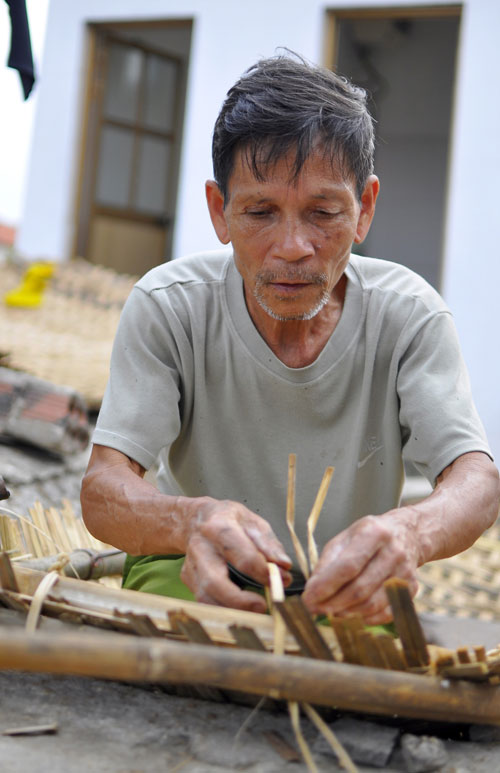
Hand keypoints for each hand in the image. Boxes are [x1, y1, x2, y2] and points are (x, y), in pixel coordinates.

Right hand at [180, 498, 291, 612]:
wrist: (197, 518)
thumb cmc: (228, 519)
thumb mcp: (253, 521)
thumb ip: (269, 544)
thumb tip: (283, 566)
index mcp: (219, 527)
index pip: (242, 556)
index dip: (263, 573)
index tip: (281, 580)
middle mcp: (200, 547)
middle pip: (214, 582)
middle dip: (240, 601)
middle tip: (262, 606)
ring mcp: (191, 564)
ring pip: (205, 597)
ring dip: (231, 609)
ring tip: (254, 610)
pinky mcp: (188, 578)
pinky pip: (204, 600)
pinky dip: (222, 608)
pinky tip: (239, 608)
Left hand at [302, 511, 419, 623]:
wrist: (406, 534)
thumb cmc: (368, 537)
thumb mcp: (344, 539)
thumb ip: (327, 562)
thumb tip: (312, 591)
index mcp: (373, 533)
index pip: (348, 566)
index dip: (326, 585)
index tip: (308, 598)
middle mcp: (393, 552)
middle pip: (360, 588)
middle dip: (333, 603)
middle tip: (315, 610)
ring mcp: (405, 572)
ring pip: (372, 604)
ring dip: (347, 614)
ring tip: (330, 612)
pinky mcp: (412, 589)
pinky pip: (386, 613)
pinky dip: (365, 619)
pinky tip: (351, 616)